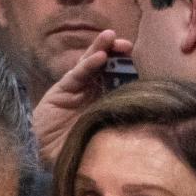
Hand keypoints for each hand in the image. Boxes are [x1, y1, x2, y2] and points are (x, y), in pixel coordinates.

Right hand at [33, 29, 133, 166]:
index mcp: (105, 105)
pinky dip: (87, 65)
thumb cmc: (76, 156)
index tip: (141, 64)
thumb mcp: (104, 144)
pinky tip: (99, 56)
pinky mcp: (61, 92)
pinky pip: (76, 75)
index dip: (129, 70)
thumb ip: (121, 135)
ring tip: (110, 37)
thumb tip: (151, 130)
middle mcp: (91, 95)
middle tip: (127, 45)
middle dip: (117, 54)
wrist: (43, 159)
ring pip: (90, 65)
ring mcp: (75, 91)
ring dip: (101, 49)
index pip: (120, 81)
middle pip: (106, 68)